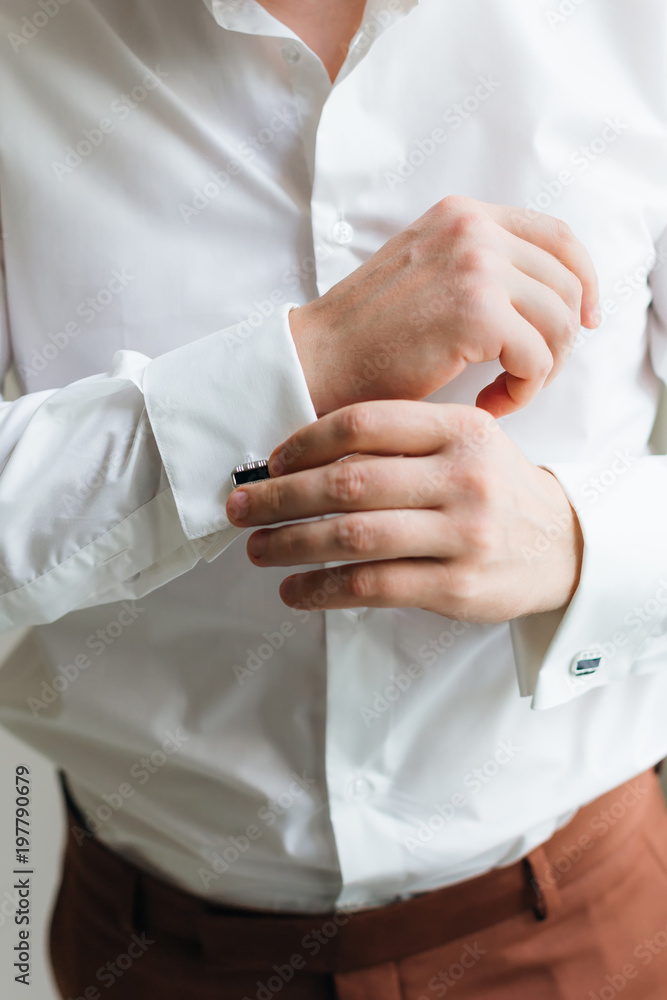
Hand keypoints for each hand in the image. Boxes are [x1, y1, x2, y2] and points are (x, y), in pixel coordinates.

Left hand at [225, 400, 583, 622]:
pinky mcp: (458, 586)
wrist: (563, 545)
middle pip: (348, 483)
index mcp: (459, 429)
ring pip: (353, 536)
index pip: (362, 424)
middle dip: (279, 496)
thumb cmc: (495, 489)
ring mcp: (463, 534)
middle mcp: (463, 477)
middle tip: (239, 506)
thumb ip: (402, 441)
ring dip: (290, 543)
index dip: (303, 443)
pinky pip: (371, 586)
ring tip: (257, 548)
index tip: (269, 461)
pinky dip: (321, 589)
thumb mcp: (466, 443)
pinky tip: (293, 590)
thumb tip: (304, 457)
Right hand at [289, 195, 599, 418]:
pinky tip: (489, 403)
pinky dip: (523, 392)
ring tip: (502, 392)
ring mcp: (477, 267)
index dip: (584, 281)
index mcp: (464, 215)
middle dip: (560, 340)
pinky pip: (537, 359)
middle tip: (527, 376)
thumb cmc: (366, 334)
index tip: (586, 321)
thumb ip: (479, 267)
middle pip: (567, 285)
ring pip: (560, 324)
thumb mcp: (425, 272)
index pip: (558, 237)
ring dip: (542, 371)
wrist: (316, 359)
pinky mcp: (477, 314)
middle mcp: (474, 229)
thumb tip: (548, 296)